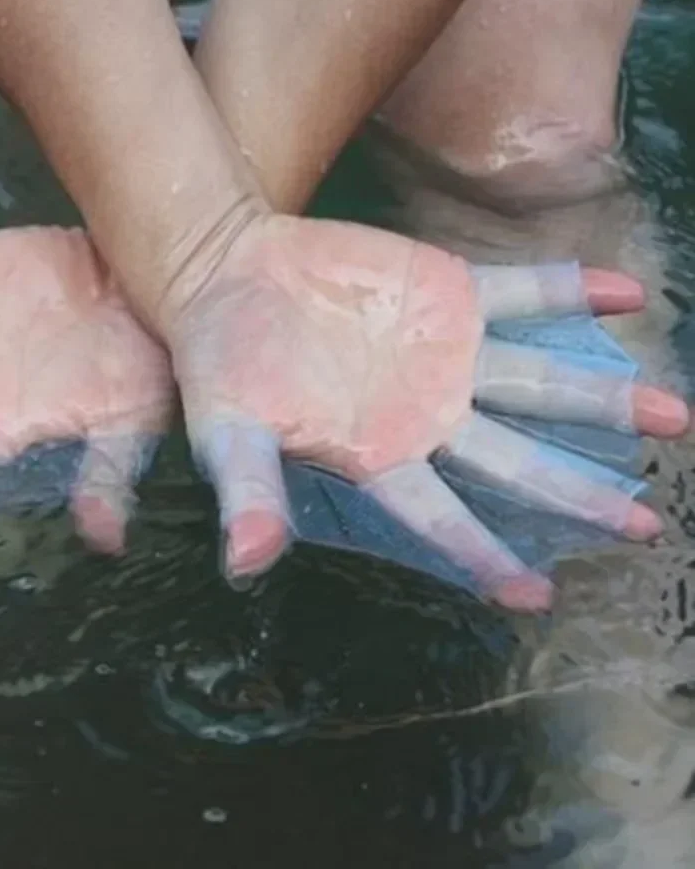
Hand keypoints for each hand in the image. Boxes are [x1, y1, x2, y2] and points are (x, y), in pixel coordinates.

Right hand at [165, 214, 689, 610]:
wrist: (230, 276)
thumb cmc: (221, 363)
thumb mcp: (225, 431)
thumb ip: (249, 491)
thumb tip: (248, 565)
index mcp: (377, 455)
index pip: (440, 516)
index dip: (483, 556)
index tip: (534, 596)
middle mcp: (426, 414)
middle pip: (514, 461)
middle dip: (577, 493)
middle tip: (642, 525)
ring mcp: (446, 353)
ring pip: (536, 382)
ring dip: (602, 398)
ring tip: (673, 418)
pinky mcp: (449, 294)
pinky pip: (521, 293)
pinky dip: (569, 290)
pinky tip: (627, 291)